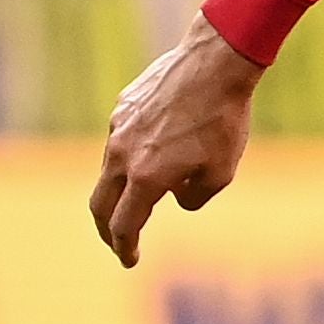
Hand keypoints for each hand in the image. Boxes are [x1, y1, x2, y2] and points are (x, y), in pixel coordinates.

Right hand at [89, 14, 258, 268]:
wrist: (215, 63)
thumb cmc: (223, 121)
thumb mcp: (220, 173)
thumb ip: (193, 197)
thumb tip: (174, 198)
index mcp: (145, 177)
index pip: (124, 225)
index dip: (125, 248)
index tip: (130, 260)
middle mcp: (122, 154)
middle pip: (101, 203)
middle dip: (106, 230)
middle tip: (118, 242)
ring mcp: (118, 127)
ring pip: (109, 170)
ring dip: (121, 191)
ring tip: (141, 198)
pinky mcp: (123, 106)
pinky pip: (121, 140)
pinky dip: (130, 157)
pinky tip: (153, 153)